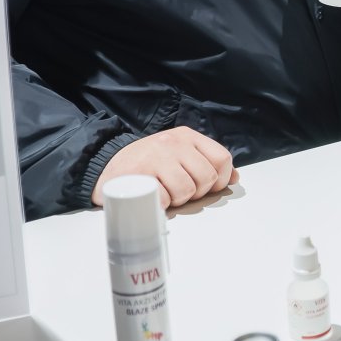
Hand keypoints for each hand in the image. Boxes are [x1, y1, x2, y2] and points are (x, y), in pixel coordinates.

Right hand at [93, 128, 236, 209]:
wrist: (106, 164)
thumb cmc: (148, 163)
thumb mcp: (179, 154)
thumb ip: (205, 162)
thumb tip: (235, 178)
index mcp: (187, 136)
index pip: (221, 158)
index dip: (221, 179)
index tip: (208, 188)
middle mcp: (173, 143)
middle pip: (206, 177)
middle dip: (196, 193)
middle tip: (180, 191)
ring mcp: (155, 157)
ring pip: (186, 190)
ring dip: (178, 200)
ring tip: (165, 193)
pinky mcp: (139, 174)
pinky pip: (164, 198)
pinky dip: (161, 204)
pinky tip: (152, 197)